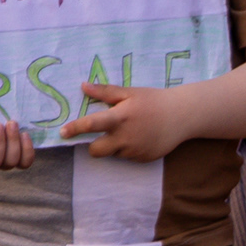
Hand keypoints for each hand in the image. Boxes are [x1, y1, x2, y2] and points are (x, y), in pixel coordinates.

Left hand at [62, 84, 189, 161]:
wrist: (182, 116)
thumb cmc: (154, 100)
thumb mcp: (131, 92)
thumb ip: (106, 92)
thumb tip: (83, 86)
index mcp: (120, 117)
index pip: (91, 124)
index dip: (75, 128)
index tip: (63, 132)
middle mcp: (125, 137)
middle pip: (96, 151)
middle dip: (93, 146)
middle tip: (101, 136)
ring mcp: (134, 151)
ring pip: (113, 153)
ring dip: (115, 145)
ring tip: (130, 131)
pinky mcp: (143, 159)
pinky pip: (128, 156)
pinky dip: (129, 149)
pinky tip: (141, 137)